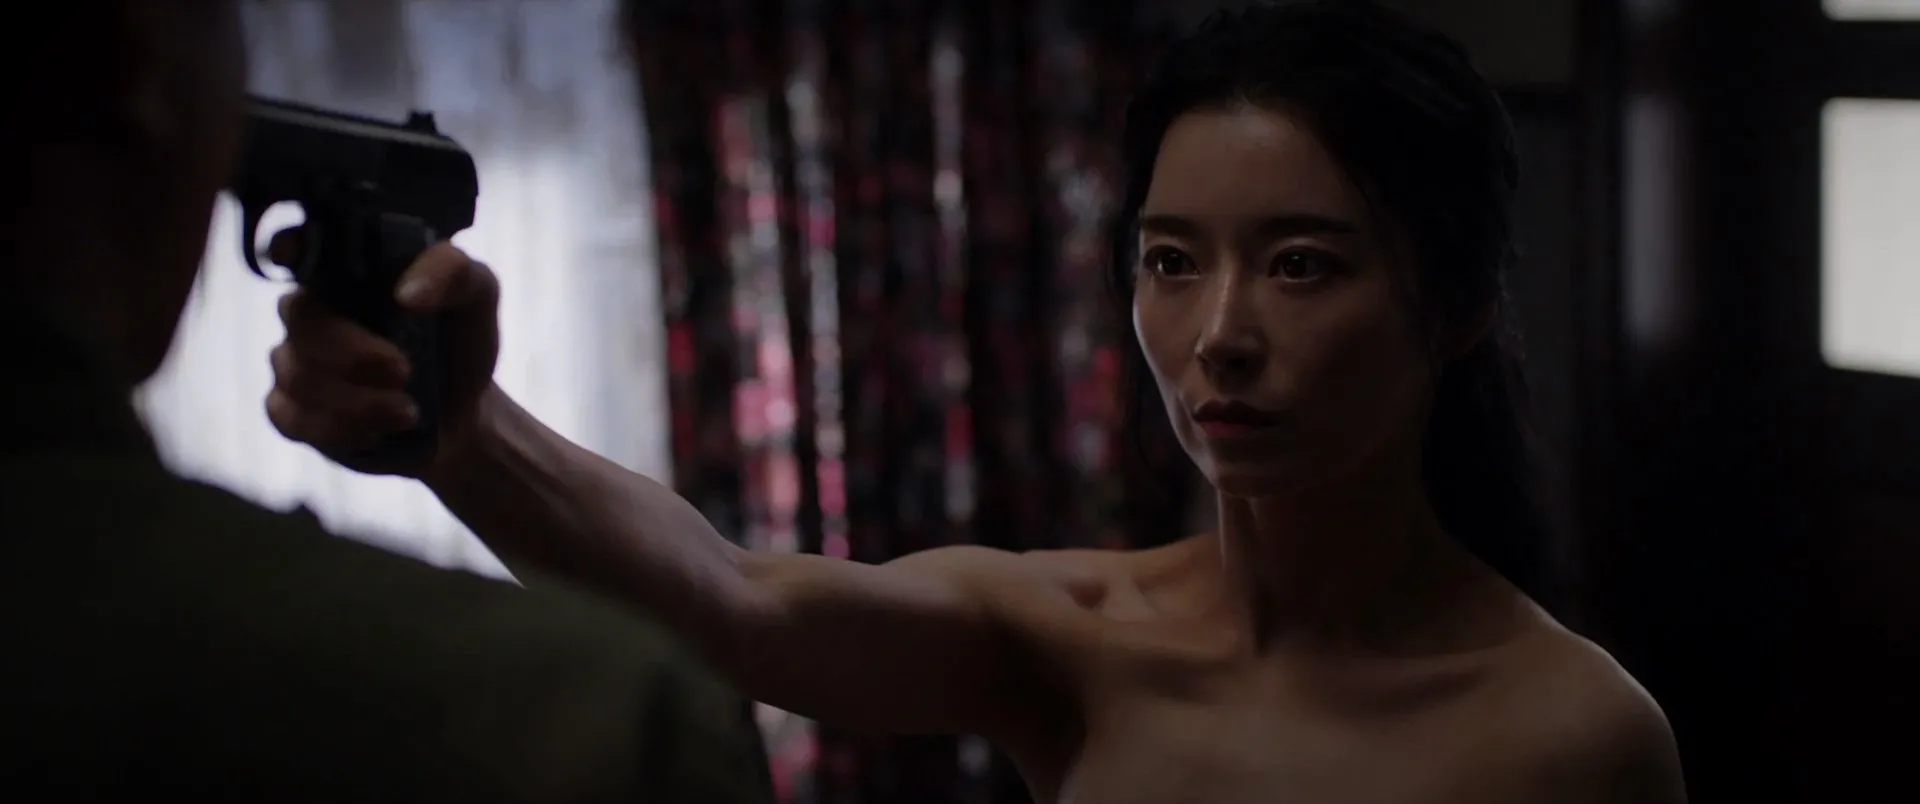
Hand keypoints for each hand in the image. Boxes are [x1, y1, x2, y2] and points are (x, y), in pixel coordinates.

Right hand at [263, 227, 501, 478]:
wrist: (461, 413)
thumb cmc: (458, 342)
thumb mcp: (475, 297)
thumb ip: (451, 273)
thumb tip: (407, 294)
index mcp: (348, 271)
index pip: (298, 247)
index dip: (288, 247)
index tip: (292, 253)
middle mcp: (311, 311)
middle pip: (299, 319)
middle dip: (351, 352)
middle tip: (403, 370)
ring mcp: (295, 361)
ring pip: (296, 375)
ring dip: (358, 400)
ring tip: (409, 411)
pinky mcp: (294, 412)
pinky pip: (292, 418)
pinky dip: (341, 429)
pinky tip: (380, 430)